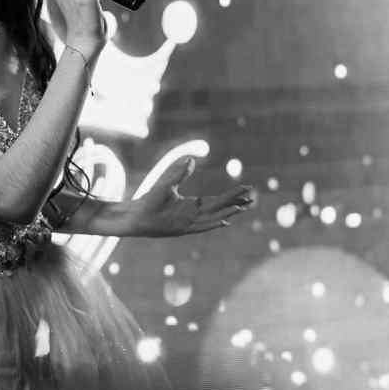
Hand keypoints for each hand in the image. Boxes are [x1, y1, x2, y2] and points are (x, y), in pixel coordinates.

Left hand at [125, 157, 255, 237]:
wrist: (135, 216)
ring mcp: (189, 223)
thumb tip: (190, 159)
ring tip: (242, 207)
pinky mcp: (181, 229)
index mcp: (192, 205)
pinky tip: (224, 221)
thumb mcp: (167, 184)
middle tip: (252, 198)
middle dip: (235, 203)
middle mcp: (194, 214)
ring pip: (213, 217)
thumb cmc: (150, 201)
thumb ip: (179, 173)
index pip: (217, 200)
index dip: (232, 195)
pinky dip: (212, 224)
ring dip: (228, 213)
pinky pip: (201, 227)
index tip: (246, 189)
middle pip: (219, 208)